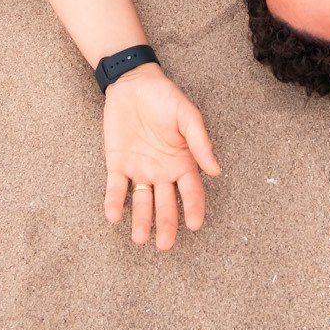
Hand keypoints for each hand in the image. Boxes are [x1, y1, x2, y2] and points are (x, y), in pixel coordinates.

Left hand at [102, 66, 221, 249]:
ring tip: (139, 238)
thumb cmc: (165, 97)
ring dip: (140, 220)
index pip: (191, 192)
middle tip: (165, 246)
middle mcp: (163, 172)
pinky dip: (114, 202)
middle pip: (165, 204)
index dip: (194, 209)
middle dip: (166, 225)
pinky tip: (113, 215)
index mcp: (183, 162)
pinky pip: (116, 188)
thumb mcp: (187, 115)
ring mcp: (140, 170)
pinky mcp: (118, 164)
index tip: (195, 225)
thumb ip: (200, 141)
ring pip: (141, 201)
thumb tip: (215, 170)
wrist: (133, 83)